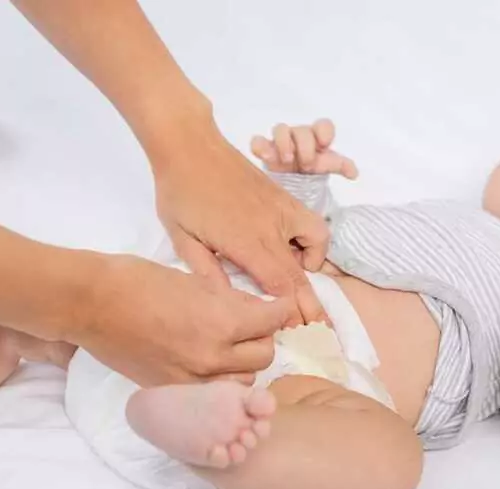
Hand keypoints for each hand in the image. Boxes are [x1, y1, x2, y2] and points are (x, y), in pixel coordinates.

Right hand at [71, 253, 293, 386]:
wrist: (91, 303)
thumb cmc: (139, 281)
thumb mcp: (196, 281)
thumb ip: (230, 301)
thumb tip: (254, 309)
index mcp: (222, 323)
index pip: (272, 321)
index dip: (279, 310)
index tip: (277, 307)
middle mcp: (213, 358)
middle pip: (264, 355)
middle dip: (262, 337)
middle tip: (251, 325)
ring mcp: (193, 380)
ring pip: (243, 381)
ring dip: (243, 363)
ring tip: (230, 347)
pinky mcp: (173, 391)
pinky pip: (213, 393)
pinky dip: (219, 381)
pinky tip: (209, 365)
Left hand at [155, 117, 329, 325]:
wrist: (189, 144)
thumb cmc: (180, 192)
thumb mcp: (182, 238)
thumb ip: (207, 273)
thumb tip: (229, 303)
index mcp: (246, 243)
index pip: (280, 286)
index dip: (292, 312)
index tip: (298, 333)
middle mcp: (271, 227)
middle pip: (301, 274)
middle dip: (311, 304)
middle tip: (320, 327)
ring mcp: (281, 209)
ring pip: (317, 241)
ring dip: (315, 265)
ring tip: (301, 276)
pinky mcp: (283, 196)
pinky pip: (310, 222)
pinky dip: (312, 239)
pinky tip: (294, 245)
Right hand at [250, 118, 357, 178]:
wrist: (292, 179)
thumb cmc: (312, 168)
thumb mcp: (327, 166)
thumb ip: (341, 166)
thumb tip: (354, 173)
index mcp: (316, 136)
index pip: (322, 125)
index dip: (324, 131)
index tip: (324, 144)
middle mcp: (298, 134)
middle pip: (301, 130)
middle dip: (305, 146)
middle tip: (307, 164)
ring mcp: (280, 141)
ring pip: (280, 129)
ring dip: (284, 143)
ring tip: (287, 160)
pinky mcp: (264, 149)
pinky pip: (258, 141)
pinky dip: (261, 146)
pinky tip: (268, 157)